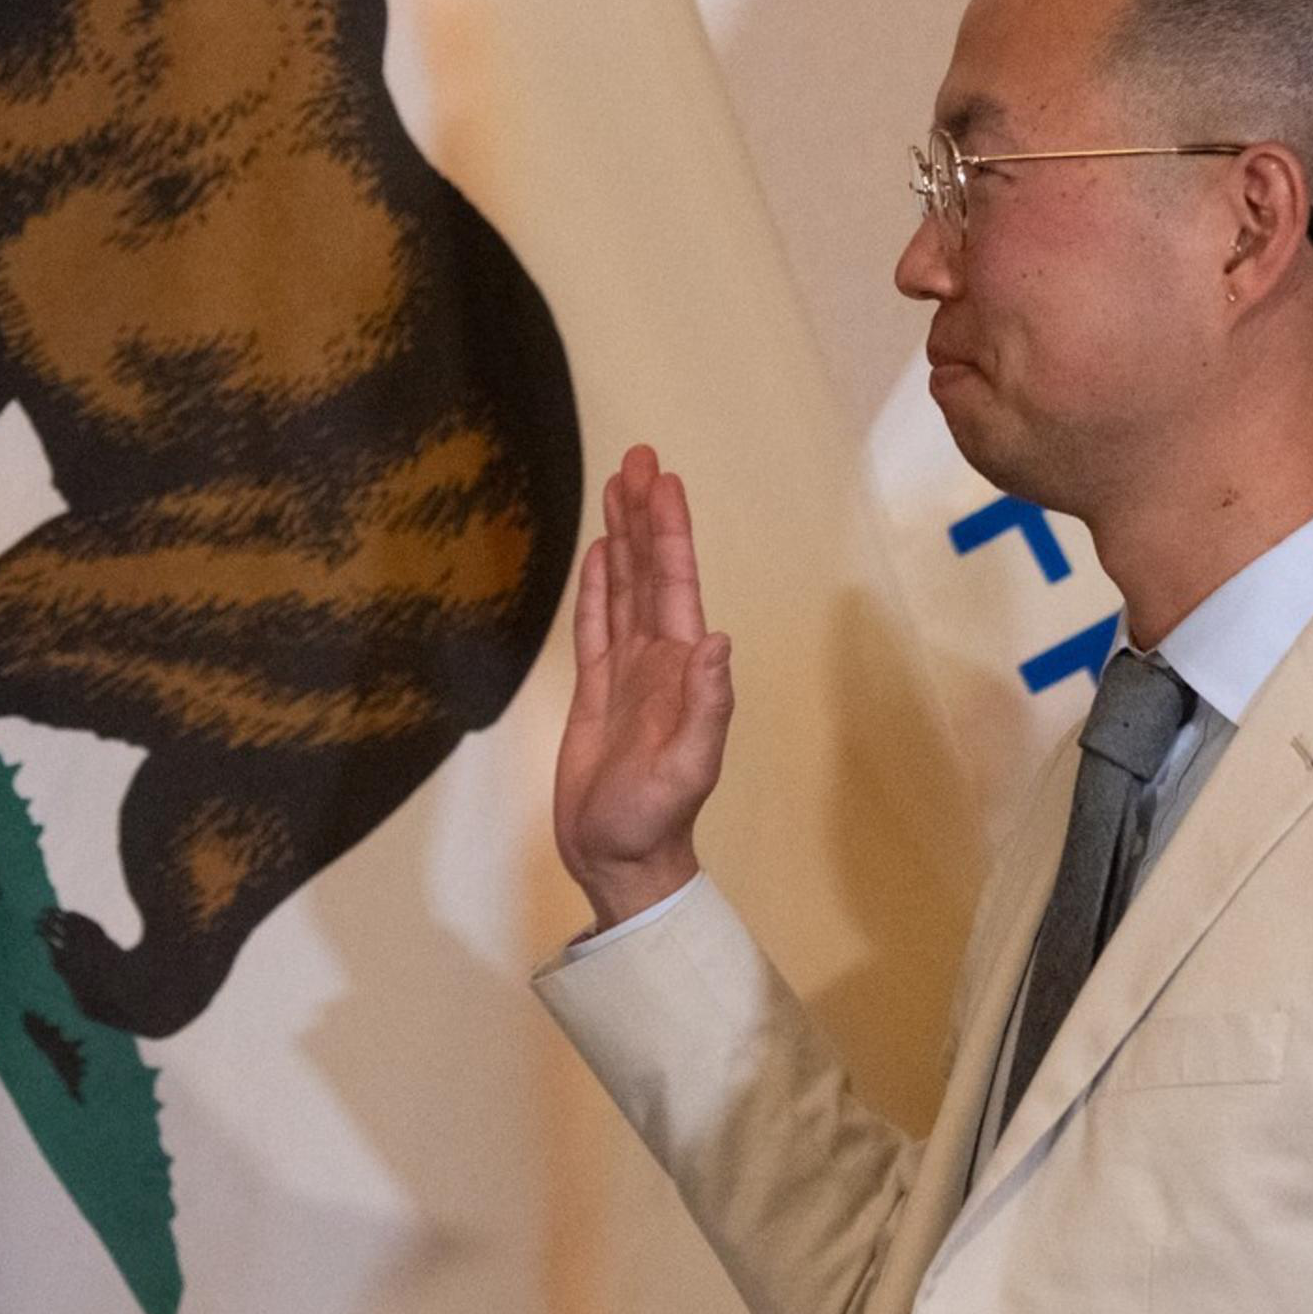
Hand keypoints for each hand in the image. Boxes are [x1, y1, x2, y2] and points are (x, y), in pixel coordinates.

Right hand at [552, 443, 734, 925]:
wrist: (620, 858)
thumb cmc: (655, 819)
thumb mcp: (687, 766)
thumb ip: (706, 705)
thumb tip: (716, 640)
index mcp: (682, 669)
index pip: (674, 584)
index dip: (668, 531)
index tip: (661, 480)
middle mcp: (659, 660)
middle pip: (650, 571)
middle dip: (645, 514)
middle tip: (639, 456)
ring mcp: (629, 674)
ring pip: (625, 588)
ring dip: (624, 537)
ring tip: (619, 486)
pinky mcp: (598, 693)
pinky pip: (596, 626)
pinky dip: (599, 586)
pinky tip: (600, 554)